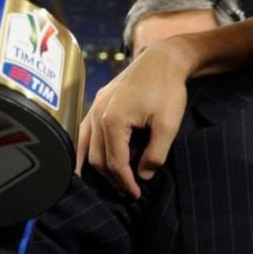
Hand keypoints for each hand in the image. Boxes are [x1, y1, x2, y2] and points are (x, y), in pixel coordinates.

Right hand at [76, 38, 194, 197]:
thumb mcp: (168, 125)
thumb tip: (143, 175)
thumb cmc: (168, 89)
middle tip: (128, 190)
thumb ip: (155, 154)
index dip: (125, 183)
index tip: (137, 194)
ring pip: (87, 146)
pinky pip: (84, 132)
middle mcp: (97, 114)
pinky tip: (83, 162)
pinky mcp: (98, 101)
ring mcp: (95, 106)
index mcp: (113, 121)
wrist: (164, 58)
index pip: (114, 163)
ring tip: (113, 181)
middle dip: (112, 178)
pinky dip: (84, 149)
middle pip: (98, 158)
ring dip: (99, 167)